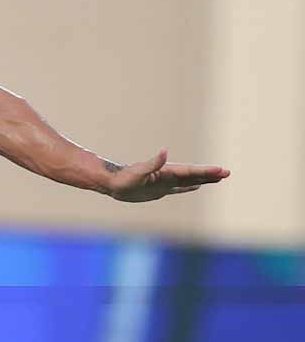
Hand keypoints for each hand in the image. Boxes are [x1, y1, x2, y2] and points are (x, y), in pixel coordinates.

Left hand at [104, 150, 229, 201]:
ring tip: (218, 178)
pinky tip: (197, 185)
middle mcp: (168, 176)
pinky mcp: (160, 190)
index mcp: (166, 172)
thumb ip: (153, 163)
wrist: (112, 184)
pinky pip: (179, 188)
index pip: (191, 171)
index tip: (221, 170)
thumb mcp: (138, 172)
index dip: (206, 171)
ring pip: (189, 181)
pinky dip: (189, 186)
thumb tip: (164, 151)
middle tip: (227, 172)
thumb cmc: (123, 178)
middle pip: (194, 175)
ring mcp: (165, 183)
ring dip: (204, 179)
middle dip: (210, 174)